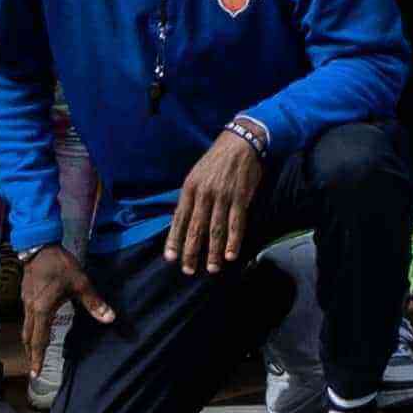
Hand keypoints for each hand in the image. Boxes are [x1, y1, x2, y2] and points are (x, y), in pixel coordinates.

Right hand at [22, 238, 115, 357]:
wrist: (39, 246)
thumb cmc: (61, 265)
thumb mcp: (81, 283)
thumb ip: (94, 302)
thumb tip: (110, 318)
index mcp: (42, 310)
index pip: (39, 340)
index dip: (38, 358)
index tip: (35, 373)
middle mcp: (30, 310)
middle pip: (28, 338)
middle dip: (31, 354)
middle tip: (34, 368)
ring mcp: (25, 303)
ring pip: (25, 328)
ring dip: (29, 342)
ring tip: (34, 353)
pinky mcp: (25, 296)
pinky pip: (26, 319)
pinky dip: (30, 330)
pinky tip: (36, 329)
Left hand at [164, 120, 268, 278]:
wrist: (241, 142)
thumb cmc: (217, 160)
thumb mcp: (196, 174)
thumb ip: (190, 197)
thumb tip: (183, 219)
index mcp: (190, 188)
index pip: (179, 219)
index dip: (174, 240)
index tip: (171, 258)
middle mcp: (204, 194)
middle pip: (196, 228)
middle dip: (191, 251)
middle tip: (189, 270)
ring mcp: (223, 196)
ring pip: (215, 230)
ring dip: (213, 252)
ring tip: (211, 268)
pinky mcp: (240, 197)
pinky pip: (236, 223)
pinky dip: (233, 241)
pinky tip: (230, 254)